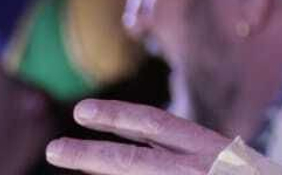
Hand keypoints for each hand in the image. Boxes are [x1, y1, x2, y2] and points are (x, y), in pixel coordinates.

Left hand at [46, 99, 231, 174]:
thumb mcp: (229, 163)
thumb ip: (190, 157)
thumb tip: (142, 153)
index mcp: (209, 148)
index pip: (155, 124)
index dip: (117, 117)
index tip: (82, 113)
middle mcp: (200, 166)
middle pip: (132, 162)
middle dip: (89, 156)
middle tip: (52, 150)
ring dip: (104, 172)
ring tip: (72, 161)